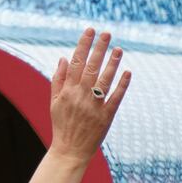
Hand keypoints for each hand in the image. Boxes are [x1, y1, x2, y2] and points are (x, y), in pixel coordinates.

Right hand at [48, 28, 130, 164]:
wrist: (69, 151)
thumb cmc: (62, 125)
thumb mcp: (54, 103)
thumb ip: (58, 80)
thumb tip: (63, 58)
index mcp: (66, 92)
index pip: (75, 63)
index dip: (83, 46)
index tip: (90, 31)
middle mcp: (80, 96)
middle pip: (90, 68)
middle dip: (99, 49)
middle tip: (106, 33)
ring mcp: (94, 106)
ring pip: (104, 80)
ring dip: (112, 63)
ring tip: (118, 49)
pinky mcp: (106, 116)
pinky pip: (115, 97)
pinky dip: (122, 84)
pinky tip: (127, 72)